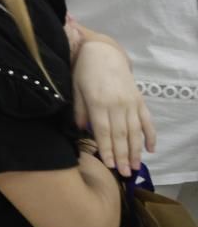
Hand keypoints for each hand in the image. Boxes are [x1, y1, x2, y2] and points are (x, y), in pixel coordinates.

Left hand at [73, 37, 155, 177]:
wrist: (104, 52)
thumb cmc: (84, 71)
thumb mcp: (76, 88)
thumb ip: (80, 109)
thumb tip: (82, 129)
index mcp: (98, 102)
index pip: (103, 131)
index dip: (107, 149)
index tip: (109, 165)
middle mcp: (117, 104)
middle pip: (121, 135)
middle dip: (122, 156)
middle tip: (126, 174)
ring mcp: (131, 103)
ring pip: (135, 131)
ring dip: (136, 151)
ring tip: (136, 167)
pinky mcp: (140, 100)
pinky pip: (147, 121)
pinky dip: (150, 135)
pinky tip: (151, 149)